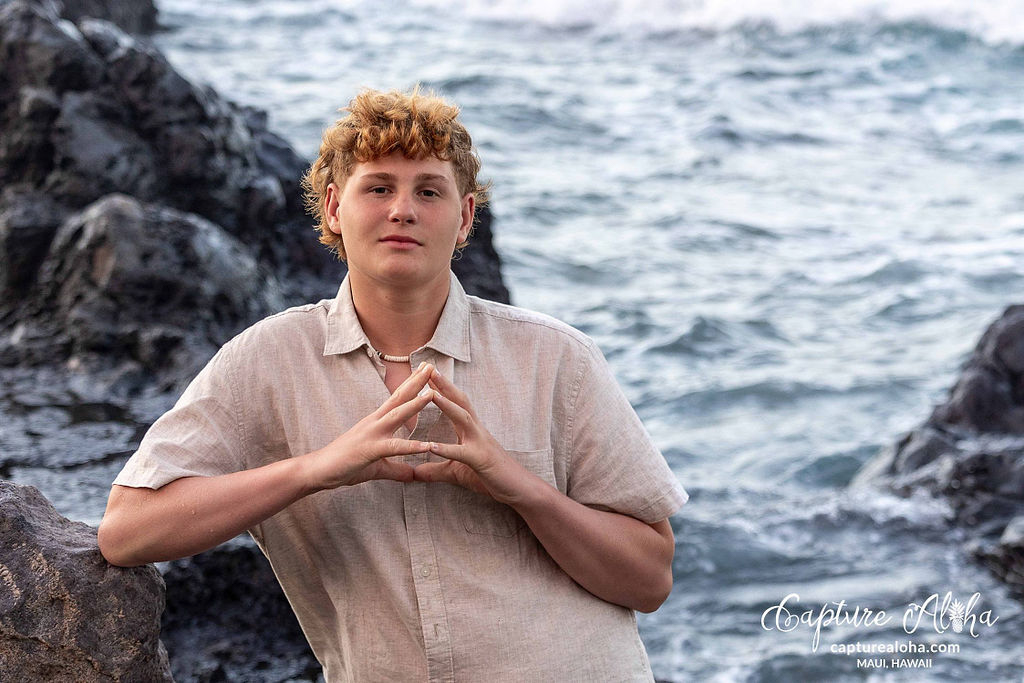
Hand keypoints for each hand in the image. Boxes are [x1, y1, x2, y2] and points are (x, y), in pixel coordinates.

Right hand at [299, 362, 435, 491]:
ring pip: (397, 416)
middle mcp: (374, 423)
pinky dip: (411, 447)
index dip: (411, 383)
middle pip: (398, 398)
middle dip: (416, 382)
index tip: (425, 369)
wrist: (318, 470)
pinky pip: (394, 448)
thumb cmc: (344, 464)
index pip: (397, 398)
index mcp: (376, 422)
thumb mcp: (377, 467)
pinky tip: (427, 446)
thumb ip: (397, 469)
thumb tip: (413, 475)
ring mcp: (371, 434)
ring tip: (433, 394)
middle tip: (431, 365)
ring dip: (415, 404)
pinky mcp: (369, 451)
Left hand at [414, 368, 542, 505]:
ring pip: (463, 418)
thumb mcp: (457, 473)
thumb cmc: (491, 477)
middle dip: (444, 385)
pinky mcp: (481, 461)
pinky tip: (431, 447)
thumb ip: (435, 470)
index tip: (427, 373)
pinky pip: (462, 454)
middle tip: (428, 369)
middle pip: (460, 402)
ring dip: (447, 405)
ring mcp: (480, 443)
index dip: (442, 388)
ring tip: (430, 394)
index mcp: (470, 430)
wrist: (519, 488)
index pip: (455, 403)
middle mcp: (476, 431)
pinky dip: (447, 449)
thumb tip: (414, 474)